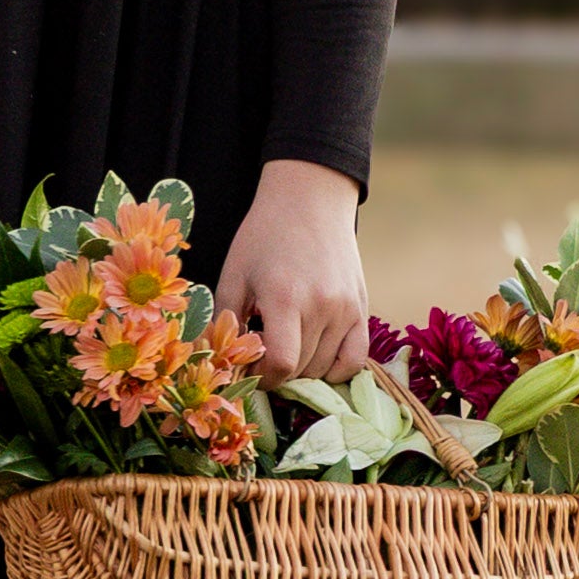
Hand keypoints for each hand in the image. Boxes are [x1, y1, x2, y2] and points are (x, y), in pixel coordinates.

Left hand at [216, 160, 367, 384]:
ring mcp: (346, 309)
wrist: (309, 201)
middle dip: (277, 372)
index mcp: (285, 298)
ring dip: (302, 369)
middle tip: (262, 354)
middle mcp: (322, 307)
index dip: (262, 377)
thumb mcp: (233, 274)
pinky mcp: (361, 308)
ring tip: (286, 344)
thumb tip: (217, 361)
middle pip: (302, 369)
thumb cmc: (264, 235)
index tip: (249, 369)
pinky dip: (336, 369)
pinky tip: (316, 356)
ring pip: (325, 368)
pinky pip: (355, 359)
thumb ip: (224, 322)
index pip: (282, 364)